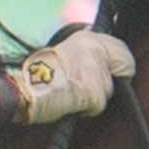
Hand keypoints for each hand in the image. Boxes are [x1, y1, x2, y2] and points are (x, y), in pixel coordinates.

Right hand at [10, 28, 133, 125]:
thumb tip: (104, 65)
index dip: (121, 64)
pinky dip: (87, 110)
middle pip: (123, 69)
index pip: (121, 49)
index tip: (117, 72)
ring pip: (109, 90)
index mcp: (86, 38)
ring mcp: (96, 70)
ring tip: (73, 96)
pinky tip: (71, 104)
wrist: (25, 90)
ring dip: (95, 97)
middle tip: (92, 88)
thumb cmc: (38, 76)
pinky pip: (99, 106)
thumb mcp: (64, 54)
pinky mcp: (94, 91)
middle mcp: (95, 50)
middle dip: (111, 81)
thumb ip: (85, 55)